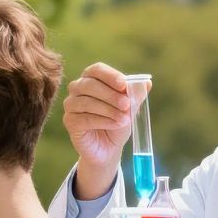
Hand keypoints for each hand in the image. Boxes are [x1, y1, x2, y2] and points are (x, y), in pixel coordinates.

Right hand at [62, 62, 141, 198]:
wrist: (109, 148)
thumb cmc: (117, 122)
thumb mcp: (130, 108)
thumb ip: (136, 95)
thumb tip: (147, 83)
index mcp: (91, 78)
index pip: (97, 70)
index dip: (110, 76)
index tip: (124, 85)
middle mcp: (77, 88)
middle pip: (90, 84)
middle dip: (111, 95)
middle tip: (127, 105)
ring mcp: (71, 104)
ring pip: (87, 102)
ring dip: (109, 110)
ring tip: (124, 120)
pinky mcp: (70, 121)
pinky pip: (84, 118)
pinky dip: (103, 121)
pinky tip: (115, 125)